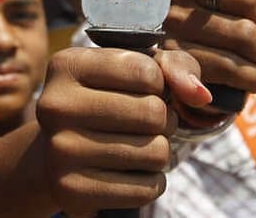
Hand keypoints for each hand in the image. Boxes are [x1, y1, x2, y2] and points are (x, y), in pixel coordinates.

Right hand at [36, 46, 208, 213]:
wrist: (59, 150)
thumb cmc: (107, 99)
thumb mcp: (135, 69)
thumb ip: (175, 66)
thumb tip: (201, 96)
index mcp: (66, 65)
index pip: (146, 71)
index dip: (159, 83)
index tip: (143, 89)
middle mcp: (54, 106)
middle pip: (152, 112)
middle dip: (163, 119)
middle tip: (147, 122)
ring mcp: (59, 151)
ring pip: (155, 152)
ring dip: (159, 150)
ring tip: (138, 144)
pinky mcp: (71, 191)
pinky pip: (145, 188)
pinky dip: (150, 181)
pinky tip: (130, 171)